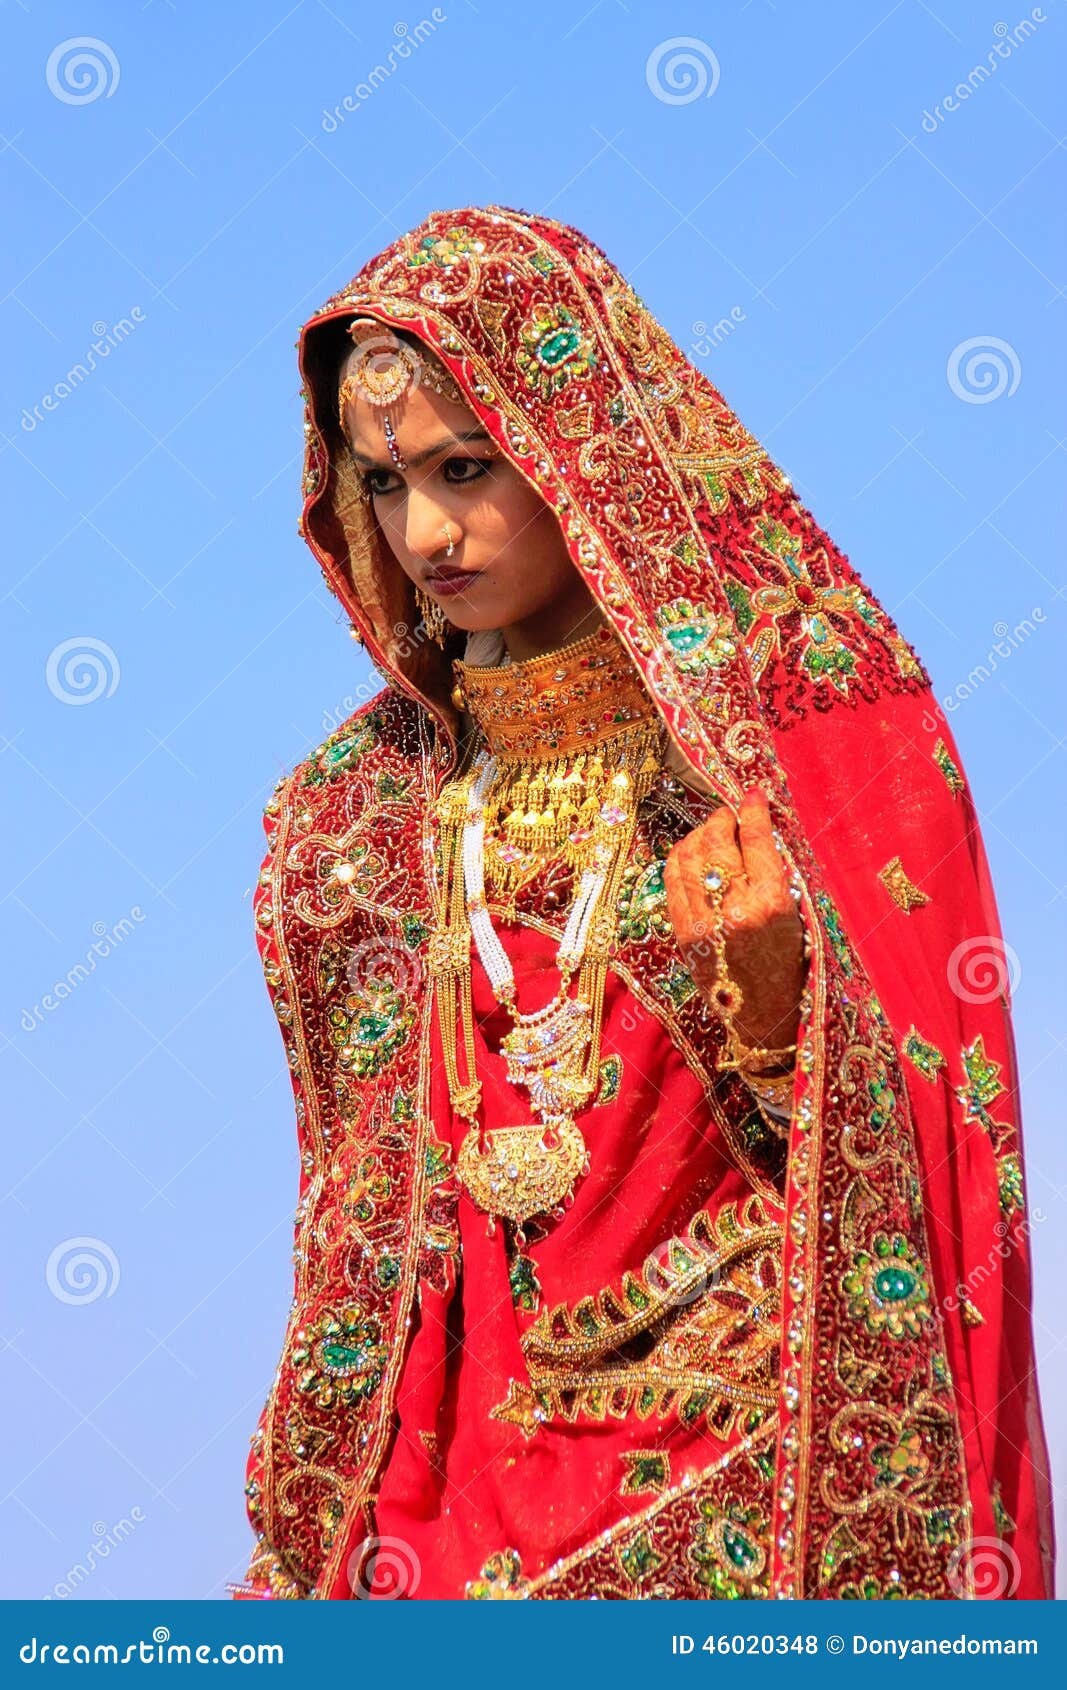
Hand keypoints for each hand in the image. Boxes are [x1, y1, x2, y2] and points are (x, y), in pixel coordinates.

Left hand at [662, 786, 807, 1060]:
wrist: (765, 1018)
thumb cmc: (792, 966)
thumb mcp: (799, 918)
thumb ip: (778, 873)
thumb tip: (757, 826)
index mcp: (771, 904)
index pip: (756, 838)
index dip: (752, 808)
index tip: (752, 795)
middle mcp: (733, 910)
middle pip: (716, 840)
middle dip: (723, 818)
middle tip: (731, 814)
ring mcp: (702, 923)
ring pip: (688, 855)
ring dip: (700, 835)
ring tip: (714, 832)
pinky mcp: (682, 934)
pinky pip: (672, 880)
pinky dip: (682, 858)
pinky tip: (695, 854)